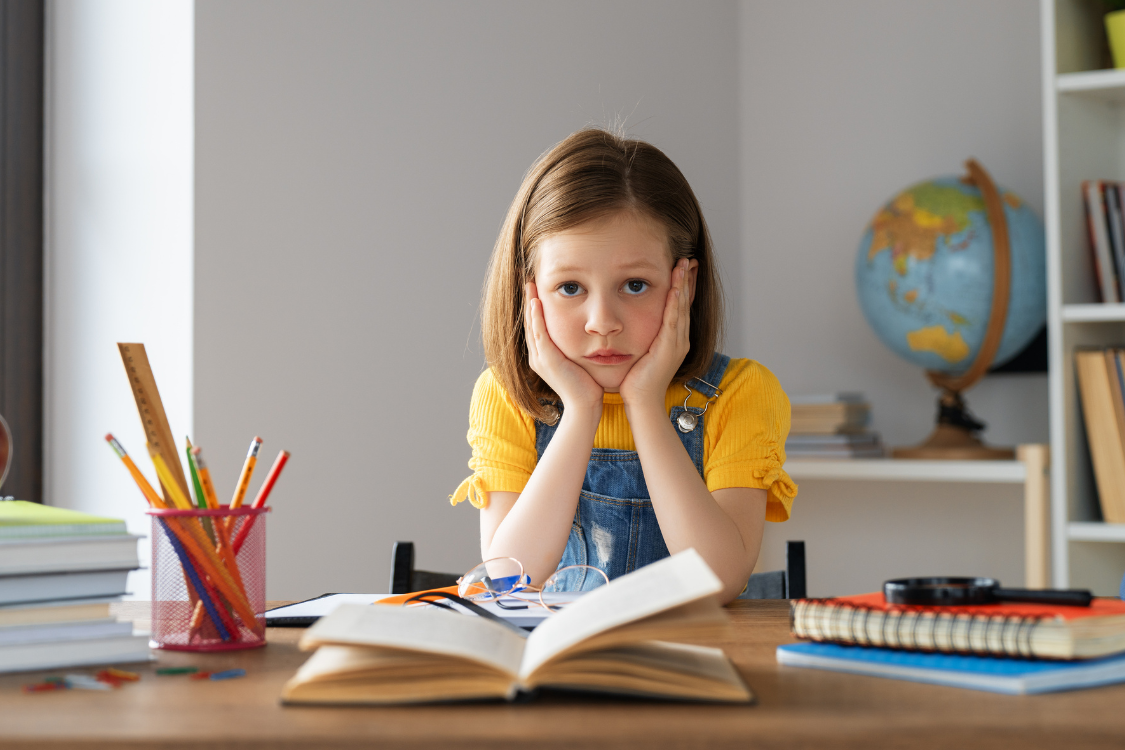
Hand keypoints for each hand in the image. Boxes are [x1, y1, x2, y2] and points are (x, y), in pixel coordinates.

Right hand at [525, 282, 603, 412]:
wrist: (585, 405)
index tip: (537, 289)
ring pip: (531, 325)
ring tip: (529, 284)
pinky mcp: (547, 360)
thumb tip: (585, 333)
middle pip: (529, 323)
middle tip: (529, 280)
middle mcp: (537, 356)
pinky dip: (536, 318)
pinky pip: (539, 334)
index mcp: (543, 356)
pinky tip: (536, 302)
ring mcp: (540, 358)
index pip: (536, 327)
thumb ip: (576, 346)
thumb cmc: (587, 385)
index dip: (534, 308)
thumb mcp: (578, 361)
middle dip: (528, 301)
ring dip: (529, 304)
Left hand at [619, 259, 695, 409]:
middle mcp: (680, 340)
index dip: (682, 286)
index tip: (681, 267)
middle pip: (685, 303)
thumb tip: (629, 322)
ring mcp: (677, 344)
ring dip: (682, 285)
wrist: (642, 403)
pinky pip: (673, 322)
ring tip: (682, 265)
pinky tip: (675, 289)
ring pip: (681, 308)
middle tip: (687, 259)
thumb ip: (642, 336)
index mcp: (674, 340)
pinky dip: (674, 304)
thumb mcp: (642, 352)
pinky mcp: (669, 349)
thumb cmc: (637, 381)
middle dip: (686, 280)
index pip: (680, 307)